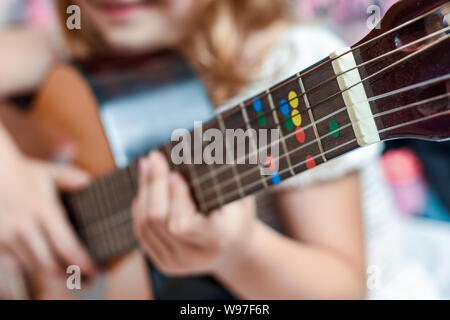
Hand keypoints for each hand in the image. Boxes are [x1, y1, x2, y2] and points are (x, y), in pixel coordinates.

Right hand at [0, 152, 96, 276]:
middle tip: (84, 278)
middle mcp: (24, 226)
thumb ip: (69, 177)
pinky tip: (42, 264)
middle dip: (68, 275)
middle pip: (49, 264)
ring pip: (32, 267)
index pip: (66, 245)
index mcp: (42, 209)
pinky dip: (30, 267)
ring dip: (50, 273)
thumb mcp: (48, 172)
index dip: (82, 262)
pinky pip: (14, 265)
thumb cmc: (23, 173)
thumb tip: (87, 181)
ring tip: (67, 273)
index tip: (96, 270)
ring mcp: (7, 236)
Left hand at [132, 151, 256, 275]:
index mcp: (217, 240)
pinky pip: (142, 231)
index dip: (175, 198)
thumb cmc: (238, 213)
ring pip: (146, 223)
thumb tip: (203, 143)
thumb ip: (222, 175)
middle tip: (154, 157)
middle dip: (154, 185)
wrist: (235, 250)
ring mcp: (175, 262)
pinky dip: (141, 205)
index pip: (182, 224)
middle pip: (158, 220)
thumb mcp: (239, 194)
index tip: (175, 173)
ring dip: (144, 191)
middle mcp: (193, 257)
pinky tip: (146, 187)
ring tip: (148, 165)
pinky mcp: (163, 261)